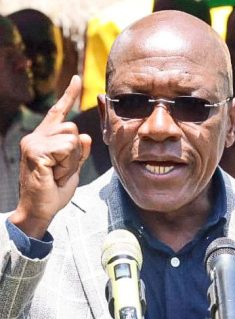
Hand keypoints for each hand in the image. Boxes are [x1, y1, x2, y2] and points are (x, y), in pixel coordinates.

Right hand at [10, 75, 90, 238]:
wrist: (40, 209)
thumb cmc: (54, 191)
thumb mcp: (72, 169)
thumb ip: (79, 152)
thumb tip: (85, 137)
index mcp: (44, 138)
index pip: (59, 113)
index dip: (69, 95)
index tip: (77, 79)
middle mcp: (36, 136)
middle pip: (73, 129)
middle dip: (77, 153)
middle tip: (62, 171)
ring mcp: (34, 142)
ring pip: (72, 138)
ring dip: (72, 160)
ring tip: (58, 173)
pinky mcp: (36, 151)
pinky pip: (67, 149)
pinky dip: (67, 165)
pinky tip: (54, 174)